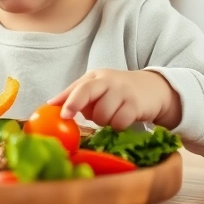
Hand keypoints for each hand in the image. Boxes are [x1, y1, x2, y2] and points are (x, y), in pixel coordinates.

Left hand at [47, 70, 181, 129]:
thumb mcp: (97, 88)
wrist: (153, 88)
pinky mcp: (136, 105)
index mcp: (96, 77)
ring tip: (109, 115)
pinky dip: (117, 126)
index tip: (62, 114)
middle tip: (71, 117)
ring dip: (103, 121)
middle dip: (76, 105)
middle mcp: (108, 81)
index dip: (68, 101)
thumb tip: (50, 104)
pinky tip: (122, 119)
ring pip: (102, 115)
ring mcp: (123, 92)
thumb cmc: (118, 91)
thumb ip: (74, 95)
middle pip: (87, 92)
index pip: (79, 87)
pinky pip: (119, 122)